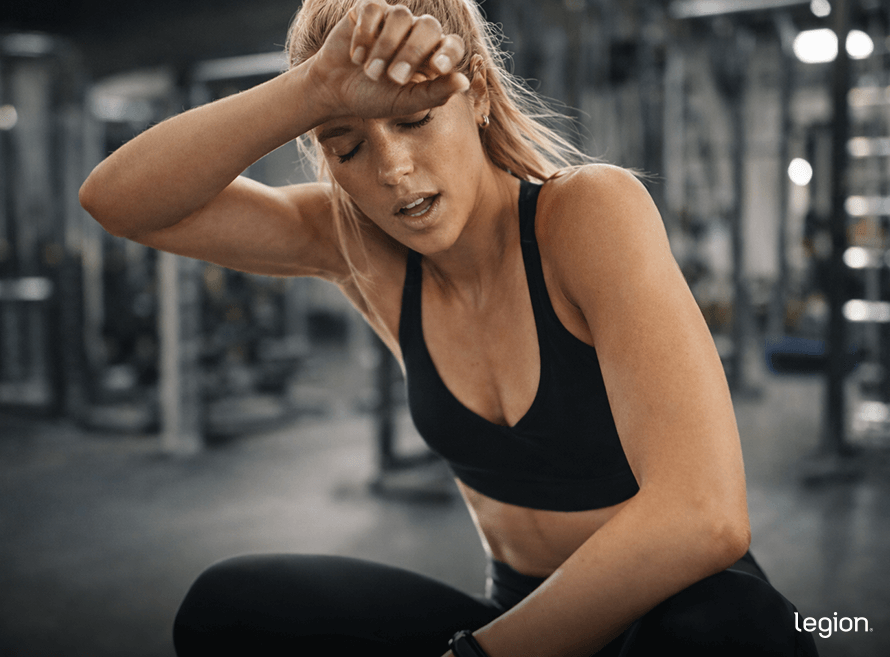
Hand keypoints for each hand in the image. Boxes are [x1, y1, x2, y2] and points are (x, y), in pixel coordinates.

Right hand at [306, 0, 468, 120]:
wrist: (335, 92)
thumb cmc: (373, 98)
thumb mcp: (405, 103)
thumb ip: (435, 94)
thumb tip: (464, 82)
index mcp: (431, 56)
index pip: (452, 44)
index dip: (449, 52)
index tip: (437, 67)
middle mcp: (416, 33)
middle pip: (428, 26)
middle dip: (411, 52)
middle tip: (393, 78)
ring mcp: (393, 20)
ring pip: (401, 15)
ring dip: (384, 47)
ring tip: (370, 71)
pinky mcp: (368, 10)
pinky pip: (374, 8)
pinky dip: (365, 33)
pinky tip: (356, 55)